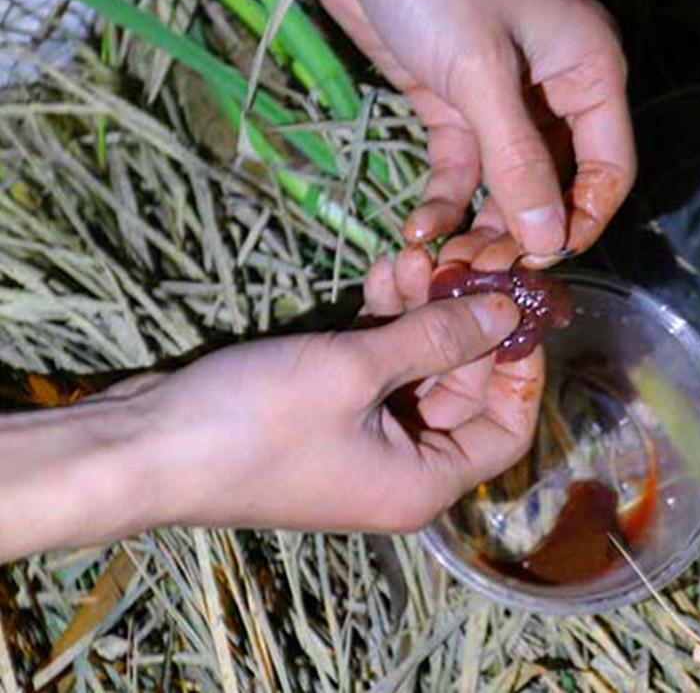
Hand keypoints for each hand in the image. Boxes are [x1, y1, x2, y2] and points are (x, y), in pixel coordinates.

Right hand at [0, 251, 542, 560]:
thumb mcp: (356, 372)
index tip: (517, 302)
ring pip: (417, 369)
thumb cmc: (255, 422)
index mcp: (423, 482)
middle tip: (462, 255)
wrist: (141, 447)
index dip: (520, 366)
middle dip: (463, 319)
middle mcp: (401, 468)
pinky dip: (382, 322)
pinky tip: (383, 272)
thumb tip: (505, 311)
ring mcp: (362, 439)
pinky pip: (375, 366)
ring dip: (421, 310)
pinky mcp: (326, 412)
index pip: (507, 429)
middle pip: (462, 390)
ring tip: (414, 254)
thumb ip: (437, 337)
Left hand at [300, 0, 635, 260]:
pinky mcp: (451, 102)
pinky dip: (443, 201)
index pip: (608, 169)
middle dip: (522, 232)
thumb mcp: (481, 73)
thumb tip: (550, 240)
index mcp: (587, 70)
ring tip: (449, 263)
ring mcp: (501, 99)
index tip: (541, 264)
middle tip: (484, 273)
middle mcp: (553, 89)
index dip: (580, 222)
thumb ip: (518, 161)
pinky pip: (460, 167)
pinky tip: (419, 231)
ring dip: (481, 227)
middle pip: (555, 184)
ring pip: (506, 184)